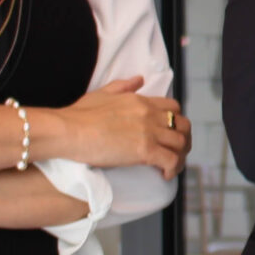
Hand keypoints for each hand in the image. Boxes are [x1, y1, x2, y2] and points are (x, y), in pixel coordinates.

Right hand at [60, 79, 191, 177]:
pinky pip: (171, 160)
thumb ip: (123, 86)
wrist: (69, 130)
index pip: (173, 107)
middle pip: (183, 125)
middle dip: (184, 138)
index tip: (171, 132)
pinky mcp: (145, 150)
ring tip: (172, 166)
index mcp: (141, 101)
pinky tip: (165, 175)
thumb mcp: (102, 93)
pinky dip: (173, 169)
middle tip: (177, 151)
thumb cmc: (79, 115)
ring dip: (180, 156)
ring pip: (180, 143)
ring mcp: (149, 132)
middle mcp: (149, 114)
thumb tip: (139, 79)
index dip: (176, 120)